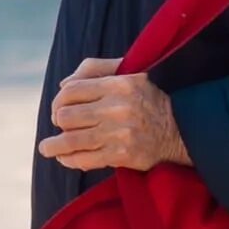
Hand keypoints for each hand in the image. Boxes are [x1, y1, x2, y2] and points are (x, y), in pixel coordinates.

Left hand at [38, 57, 190, 172]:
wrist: (182, 128)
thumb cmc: (149, 97)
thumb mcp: (128, 71)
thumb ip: (94, 68)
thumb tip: (64, 84)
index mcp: (117, 84)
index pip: (71, 91)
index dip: (58, 100)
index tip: (59, 108)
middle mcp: (116, 108)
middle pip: (67, 116)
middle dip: (58, 121)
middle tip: (60, 125)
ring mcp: (118, 133)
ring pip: (71, 140)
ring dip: (53, 146)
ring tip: (45, 148)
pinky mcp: (122, 155)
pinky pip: (85, 159)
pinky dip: (69, 160)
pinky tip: (64, 158)